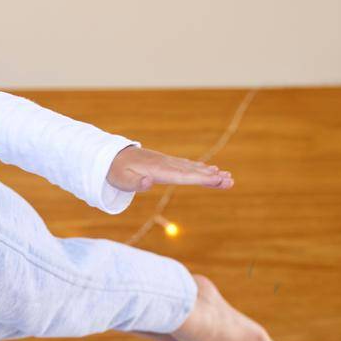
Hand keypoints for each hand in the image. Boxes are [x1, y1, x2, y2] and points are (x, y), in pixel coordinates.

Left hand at [106, 146, 232, 193]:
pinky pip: (186, 166)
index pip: (183, 175)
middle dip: (212, 177)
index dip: (200, 178)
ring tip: (227, 176)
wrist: (110, 157)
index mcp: (157, 170)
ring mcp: (166, 162)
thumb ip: (134, 183)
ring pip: (192, 168)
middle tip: (230, 180)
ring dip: (209, 173)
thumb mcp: (121, 181)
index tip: (216, 179)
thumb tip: (147, 182)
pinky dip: (199, 168)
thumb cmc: (115, 172)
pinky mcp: (165, 163)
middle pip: (192, 171)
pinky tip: (209, 170)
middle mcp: (165, 164)